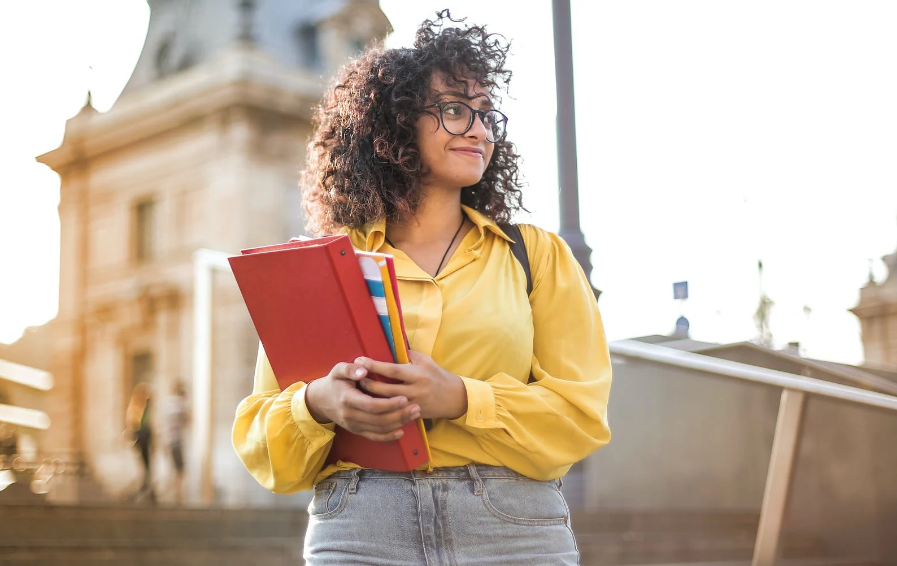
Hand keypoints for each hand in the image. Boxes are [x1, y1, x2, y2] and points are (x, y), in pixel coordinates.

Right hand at [304, 362, 420, 441]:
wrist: (321, 400)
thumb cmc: (334, 382)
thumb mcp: (338, 370)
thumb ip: (350, 369)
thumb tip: (363, 370)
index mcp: (347, 399)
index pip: (371, 405)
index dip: (389, 404)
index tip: (404, 398)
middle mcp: (350, 415)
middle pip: (379, 419)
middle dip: (399, 415)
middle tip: (416, 407)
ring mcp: (353, 425)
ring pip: (379, 429)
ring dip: (398, 423)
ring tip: (414, 414)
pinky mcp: (357, 431)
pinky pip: (374, 437)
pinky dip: (388, 436)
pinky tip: (401, 431)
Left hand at [355, 351, 467, 419]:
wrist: (454, 398)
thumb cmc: (438, 376)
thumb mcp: (426, 361)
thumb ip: (408, 355)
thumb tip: (390, 347)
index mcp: (417, 374)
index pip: (392, 370)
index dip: (375, 365)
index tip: (360, 360)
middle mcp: (415, 390)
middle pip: (386, 389)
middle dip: (368, 383)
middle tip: (355, 378)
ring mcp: (413, 404)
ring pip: (387, 403)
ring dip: (372, 397)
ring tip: (359, 391)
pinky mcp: (413, 414)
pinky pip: (394, 413)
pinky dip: (381, 409)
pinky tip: (371, 405)